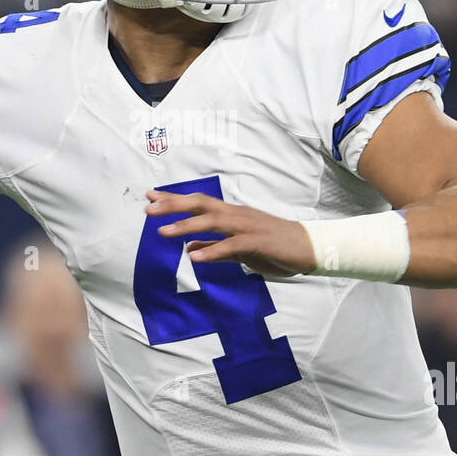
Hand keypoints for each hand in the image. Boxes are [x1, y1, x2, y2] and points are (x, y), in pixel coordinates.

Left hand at [145, 190, 315, 276]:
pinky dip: (212, 251)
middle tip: (148, 207)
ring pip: (213, 221)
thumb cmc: (274, 247)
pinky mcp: (257, 242)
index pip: (198, 202)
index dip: (174, 199)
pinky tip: (195, 259)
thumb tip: (189, 250)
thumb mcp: (239, 250)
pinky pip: (231, 246)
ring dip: (187, 226)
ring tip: (164, 232)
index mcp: (231, 215)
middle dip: (173, 205)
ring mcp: (247, 226)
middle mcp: (236, 215)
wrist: (308, 248)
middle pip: (201, 204)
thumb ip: (214, 249)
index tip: (150, 195)